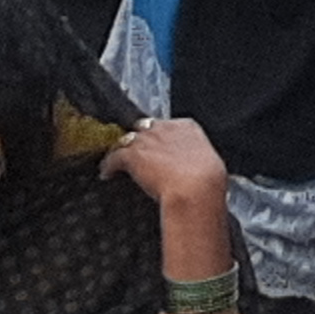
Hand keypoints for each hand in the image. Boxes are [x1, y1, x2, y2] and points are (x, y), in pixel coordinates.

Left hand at [107, 115, 228, 215]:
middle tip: (136, 152)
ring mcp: (147, 139)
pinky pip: (114, 157)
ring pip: (126, 140)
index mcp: (187, 127)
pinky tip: (106, 173)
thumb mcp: (209, 163)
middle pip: (144, 127)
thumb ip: (197, 159)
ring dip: (121, 150)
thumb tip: (198, 170)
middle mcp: (165, 128)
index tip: (157, 147)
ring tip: (115, 160)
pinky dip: (108, 165)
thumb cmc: (208, 181)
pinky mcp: (132, 155)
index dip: (159, 137)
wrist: (195, 188)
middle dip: (139, 138)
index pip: (167, 125)